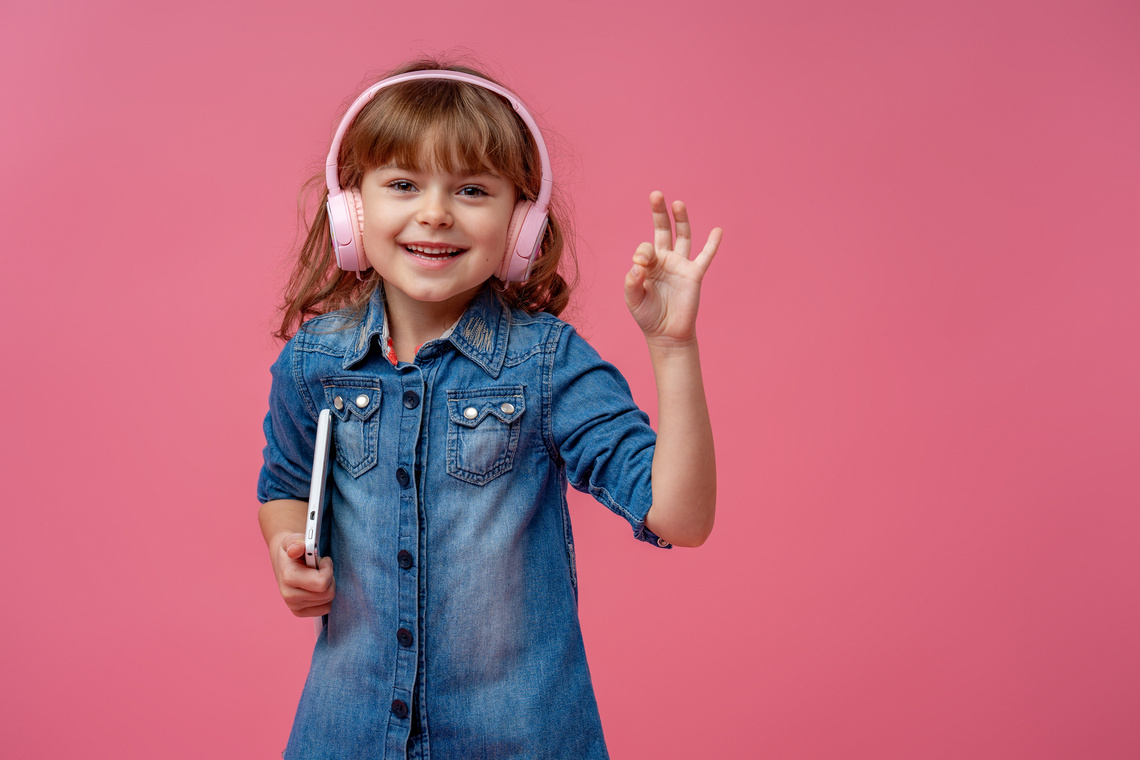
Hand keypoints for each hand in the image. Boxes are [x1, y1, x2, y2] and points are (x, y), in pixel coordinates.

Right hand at [268, 532, 334, 617]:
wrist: (284, 559)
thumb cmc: (294, 548)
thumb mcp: (294, 539)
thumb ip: (296, 542)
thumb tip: (296, 549)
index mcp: (288, 577)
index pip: (322, 583)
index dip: (327, 569)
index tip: (323, 560)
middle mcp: (289, 596)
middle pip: (328, 593)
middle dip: (329, 578)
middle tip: (321, 568)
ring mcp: (294, 606)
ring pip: (328, 601)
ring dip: (327, 586)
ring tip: (316, 576)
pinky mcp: (299, 612)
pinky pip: (325, 609)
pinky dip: (325, 598)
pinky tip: (316, 587)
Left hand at [625, 191, 721, 346]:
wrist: (667, 334)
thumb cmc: (648, 316)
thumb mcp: (633, 300)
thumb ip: (632, 282)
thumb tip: (637, 264)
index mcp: (648, 264)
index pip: (645, 248)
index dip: (642, 253)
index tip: (640, 265)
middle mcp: (665, 260)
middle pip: (663, 230)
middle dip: (659, 213)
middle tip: (655, 194)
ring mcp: (680, 266)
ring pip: (683, 237)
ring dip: (681, 220)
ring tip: (677, 203)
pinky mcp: (694, 275)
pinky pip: (705, 257)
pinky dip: (712, 244)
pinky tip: (717, 230)